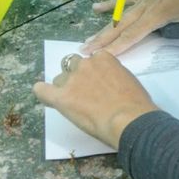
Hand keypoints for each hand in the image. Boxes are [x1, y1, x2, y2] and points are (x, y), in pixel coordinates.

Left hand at [33, 52, 158, 148]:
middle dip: (76, 77)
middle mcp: (86, 64)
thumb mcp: (129, 81)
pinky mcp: (61, 97)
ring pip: (59, 79)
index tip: (95, 83)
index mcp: (104, 58)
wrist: (130, 120)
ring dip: (64, 88)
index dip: (91, 73)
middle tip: (85, 94)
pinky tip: (46, 97)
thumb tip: (108, 85)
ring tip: (74, 104)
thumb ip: (114, 77)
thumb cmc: (137, 105)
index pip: (90, 60)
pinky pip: (42, 90)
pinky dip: (42, 93)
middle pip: (72, 66)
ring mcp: (72, 80)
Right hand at [82, 0, 178, 62]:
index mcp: (158, 14)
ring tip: (87, 39)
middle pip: (121, 26)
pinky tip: (95, 7)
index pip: (133, 35)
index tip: (101, 57)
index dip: (117, 47)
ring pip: (120, 15)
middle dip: (102, 40)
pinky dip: (112, 4)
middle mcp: (147, 6)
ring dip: (104, 27)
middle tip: (84, 51)